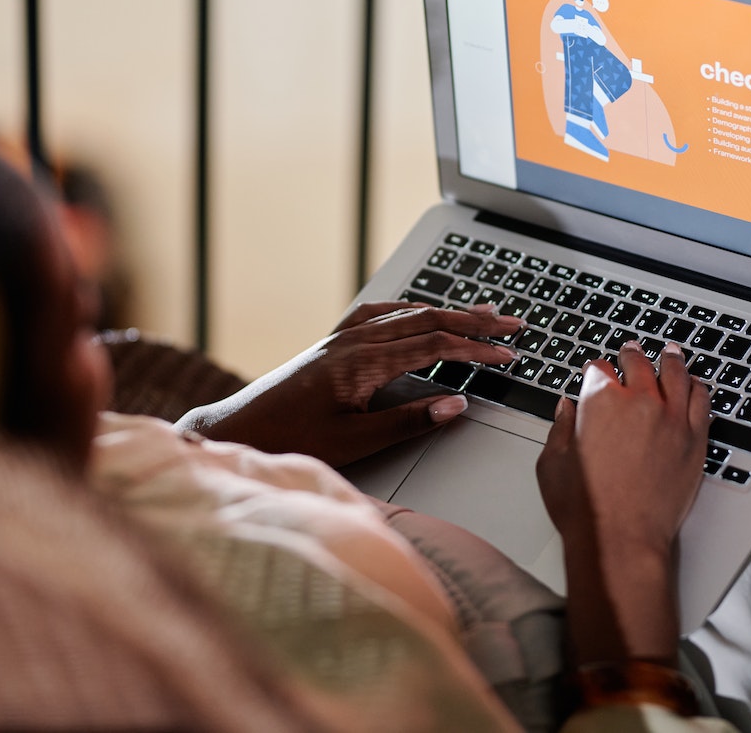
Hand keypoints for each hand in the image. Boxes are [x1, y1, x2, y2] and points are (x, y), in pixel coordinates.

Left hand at [175, 302, 521, 465]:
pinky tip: (418, 310)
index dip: (476, 349)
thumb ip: (408, 421)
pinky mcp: (331, 343)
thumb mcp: (354, 442)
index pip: (435, 345)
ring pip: (406, 312)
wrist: (237, 430)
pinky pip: (379, 313)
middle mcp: (354, 340)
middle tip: (512, 323)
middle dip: (474, 320)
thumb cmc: (290, 439)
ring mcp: (341, 337)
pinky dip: (410, 308)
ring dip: (447, 310)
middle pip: (427, 318)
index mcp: (364, 362)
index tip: (508, 355)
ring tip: (480, 311)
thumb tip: (457, 405)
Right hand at [536, 340, 708, 663]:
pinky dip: (696, 387)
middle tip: (630, 352)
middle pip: (638, 364)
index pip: (599, 370)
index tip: (595, 372)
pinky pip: (701, 400)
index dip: (595, 369)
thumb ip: (560, 429)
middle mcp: (639, 403)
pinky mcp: (694, 439)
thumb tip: (566, 409)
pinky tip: (693, 384)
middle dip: (631, 356)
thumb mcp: (553, 464)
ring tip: (670, 354)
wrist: (622, 539)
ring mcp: (671, 419)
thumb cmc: (586, 509)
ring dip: (670, 360)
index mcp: (600, 402)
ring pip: (675, 374)